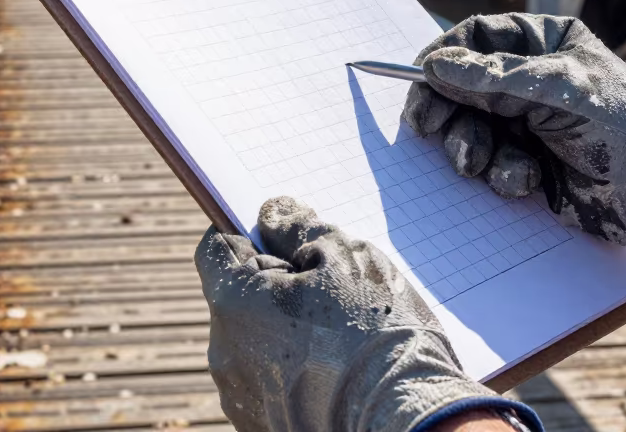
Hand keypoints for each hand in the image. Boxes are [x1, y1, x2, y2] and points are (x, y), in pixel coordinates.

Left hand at [194, 197, 535, 431]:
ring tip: (337, 337)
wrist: (410, 422)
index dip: (246, 234)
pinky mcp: (262, 426)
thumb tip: (271, 214)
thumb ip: (297, 227)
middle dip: (272, 284)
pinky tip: (333, 371)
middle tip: (327, 290)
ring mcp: (239, 395)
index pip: (215, 247)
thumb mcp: (345, 258)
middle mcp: (223, 351)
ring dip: (281, 328)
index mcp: (233, 301)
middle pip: (236, 295)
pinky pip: (266, 379)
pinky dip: (290, 370)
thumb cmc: (379, 335)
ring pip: (252, 339)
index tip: (281, 238)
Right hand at [403, 13, 625, 277]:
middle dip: (447, 110)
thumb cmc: (618, 122)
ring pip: (470, 128)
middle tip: (427, 127)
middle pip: (462, 86)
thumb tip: (434, 67)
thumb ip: (488, 78)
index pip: (477, 38)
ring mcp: (527, 122)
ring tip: (480, 163)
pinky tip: (528, 180)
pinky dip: (502, 174)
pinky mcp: (527, 162)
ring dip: (471, 148)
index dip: (444, 57)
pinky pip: (490, 164)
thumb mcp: (550, 88)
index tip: (420, 79)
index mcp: (543, 43)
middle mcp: (530, 79)